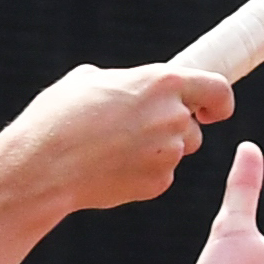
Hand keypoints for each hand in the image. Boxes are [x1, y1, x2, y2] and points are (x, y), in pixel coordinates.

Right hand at [0, 59, 236, 220]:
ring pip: (176, 153)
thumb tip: (131, 89)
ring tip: (115, 150)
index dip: (218, 102)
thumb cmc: (60, 116)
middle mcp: (173, 117)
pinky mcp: (157, 184)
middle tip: (135, 133)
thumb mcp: (90, 80)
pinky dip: (141, 174)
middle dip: (172, 130)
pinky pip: (160, 177)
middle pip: (192, 128)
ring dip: (156, 152)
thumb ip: (126, 83)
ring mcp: (168, 154)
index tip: (211, 111)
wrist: (44, 166)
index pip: (218, 90)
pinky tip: (110, 169)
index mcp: (163, 82)